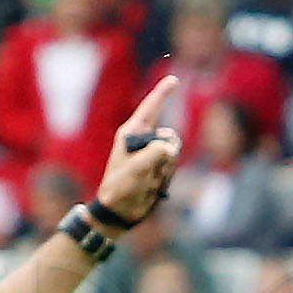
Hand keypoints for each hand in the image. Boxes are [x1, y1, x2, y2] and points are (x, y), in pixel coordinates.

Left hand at [94, 77, 181, 223]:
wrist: (118, 213)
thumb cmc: (120, 189)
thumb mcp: (135, 170)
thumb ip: (154, 154)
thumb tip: (170, 148)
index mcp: (132, 134)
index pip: (150, 108)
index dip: (162, 93)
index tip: (174, 80)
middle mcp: (143, 141)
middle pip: (169, 136)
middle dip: (168, 152)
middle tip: (154, 168)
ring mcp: (151, 155)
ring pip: (173, 153)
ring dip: (166, 169)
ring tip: (149, 182)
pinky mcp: (156, 169)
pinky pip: (172, 168)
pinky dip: (166, 178)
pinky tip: (153, 187)